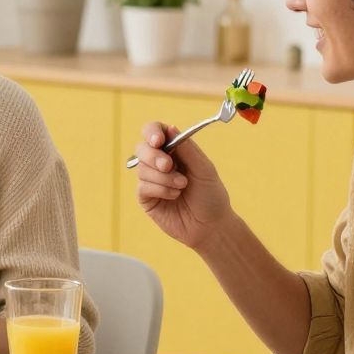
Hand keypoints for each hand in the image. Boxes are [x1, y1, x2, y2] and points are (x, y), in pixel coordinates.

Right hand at [131, 121, 233, 250]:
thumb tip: (170, 127)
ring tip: (182, 186)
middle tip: (169, 166)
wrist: (211, 226)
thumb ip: (187, 149)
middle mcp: (159, 163)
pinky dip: (160, 189)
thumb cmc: (211, 196)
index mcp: (174, 151)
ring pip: (142, 169)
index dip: (152, 132)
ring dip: (164, 177)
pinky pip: (143, 187)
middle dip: (154, 156)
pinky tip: (174, 196)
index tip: (159, 141)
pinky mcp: (146, 198)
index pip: (154, 132)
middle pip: (142, 148)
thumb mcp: (204, 168)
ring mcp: (151, 180)